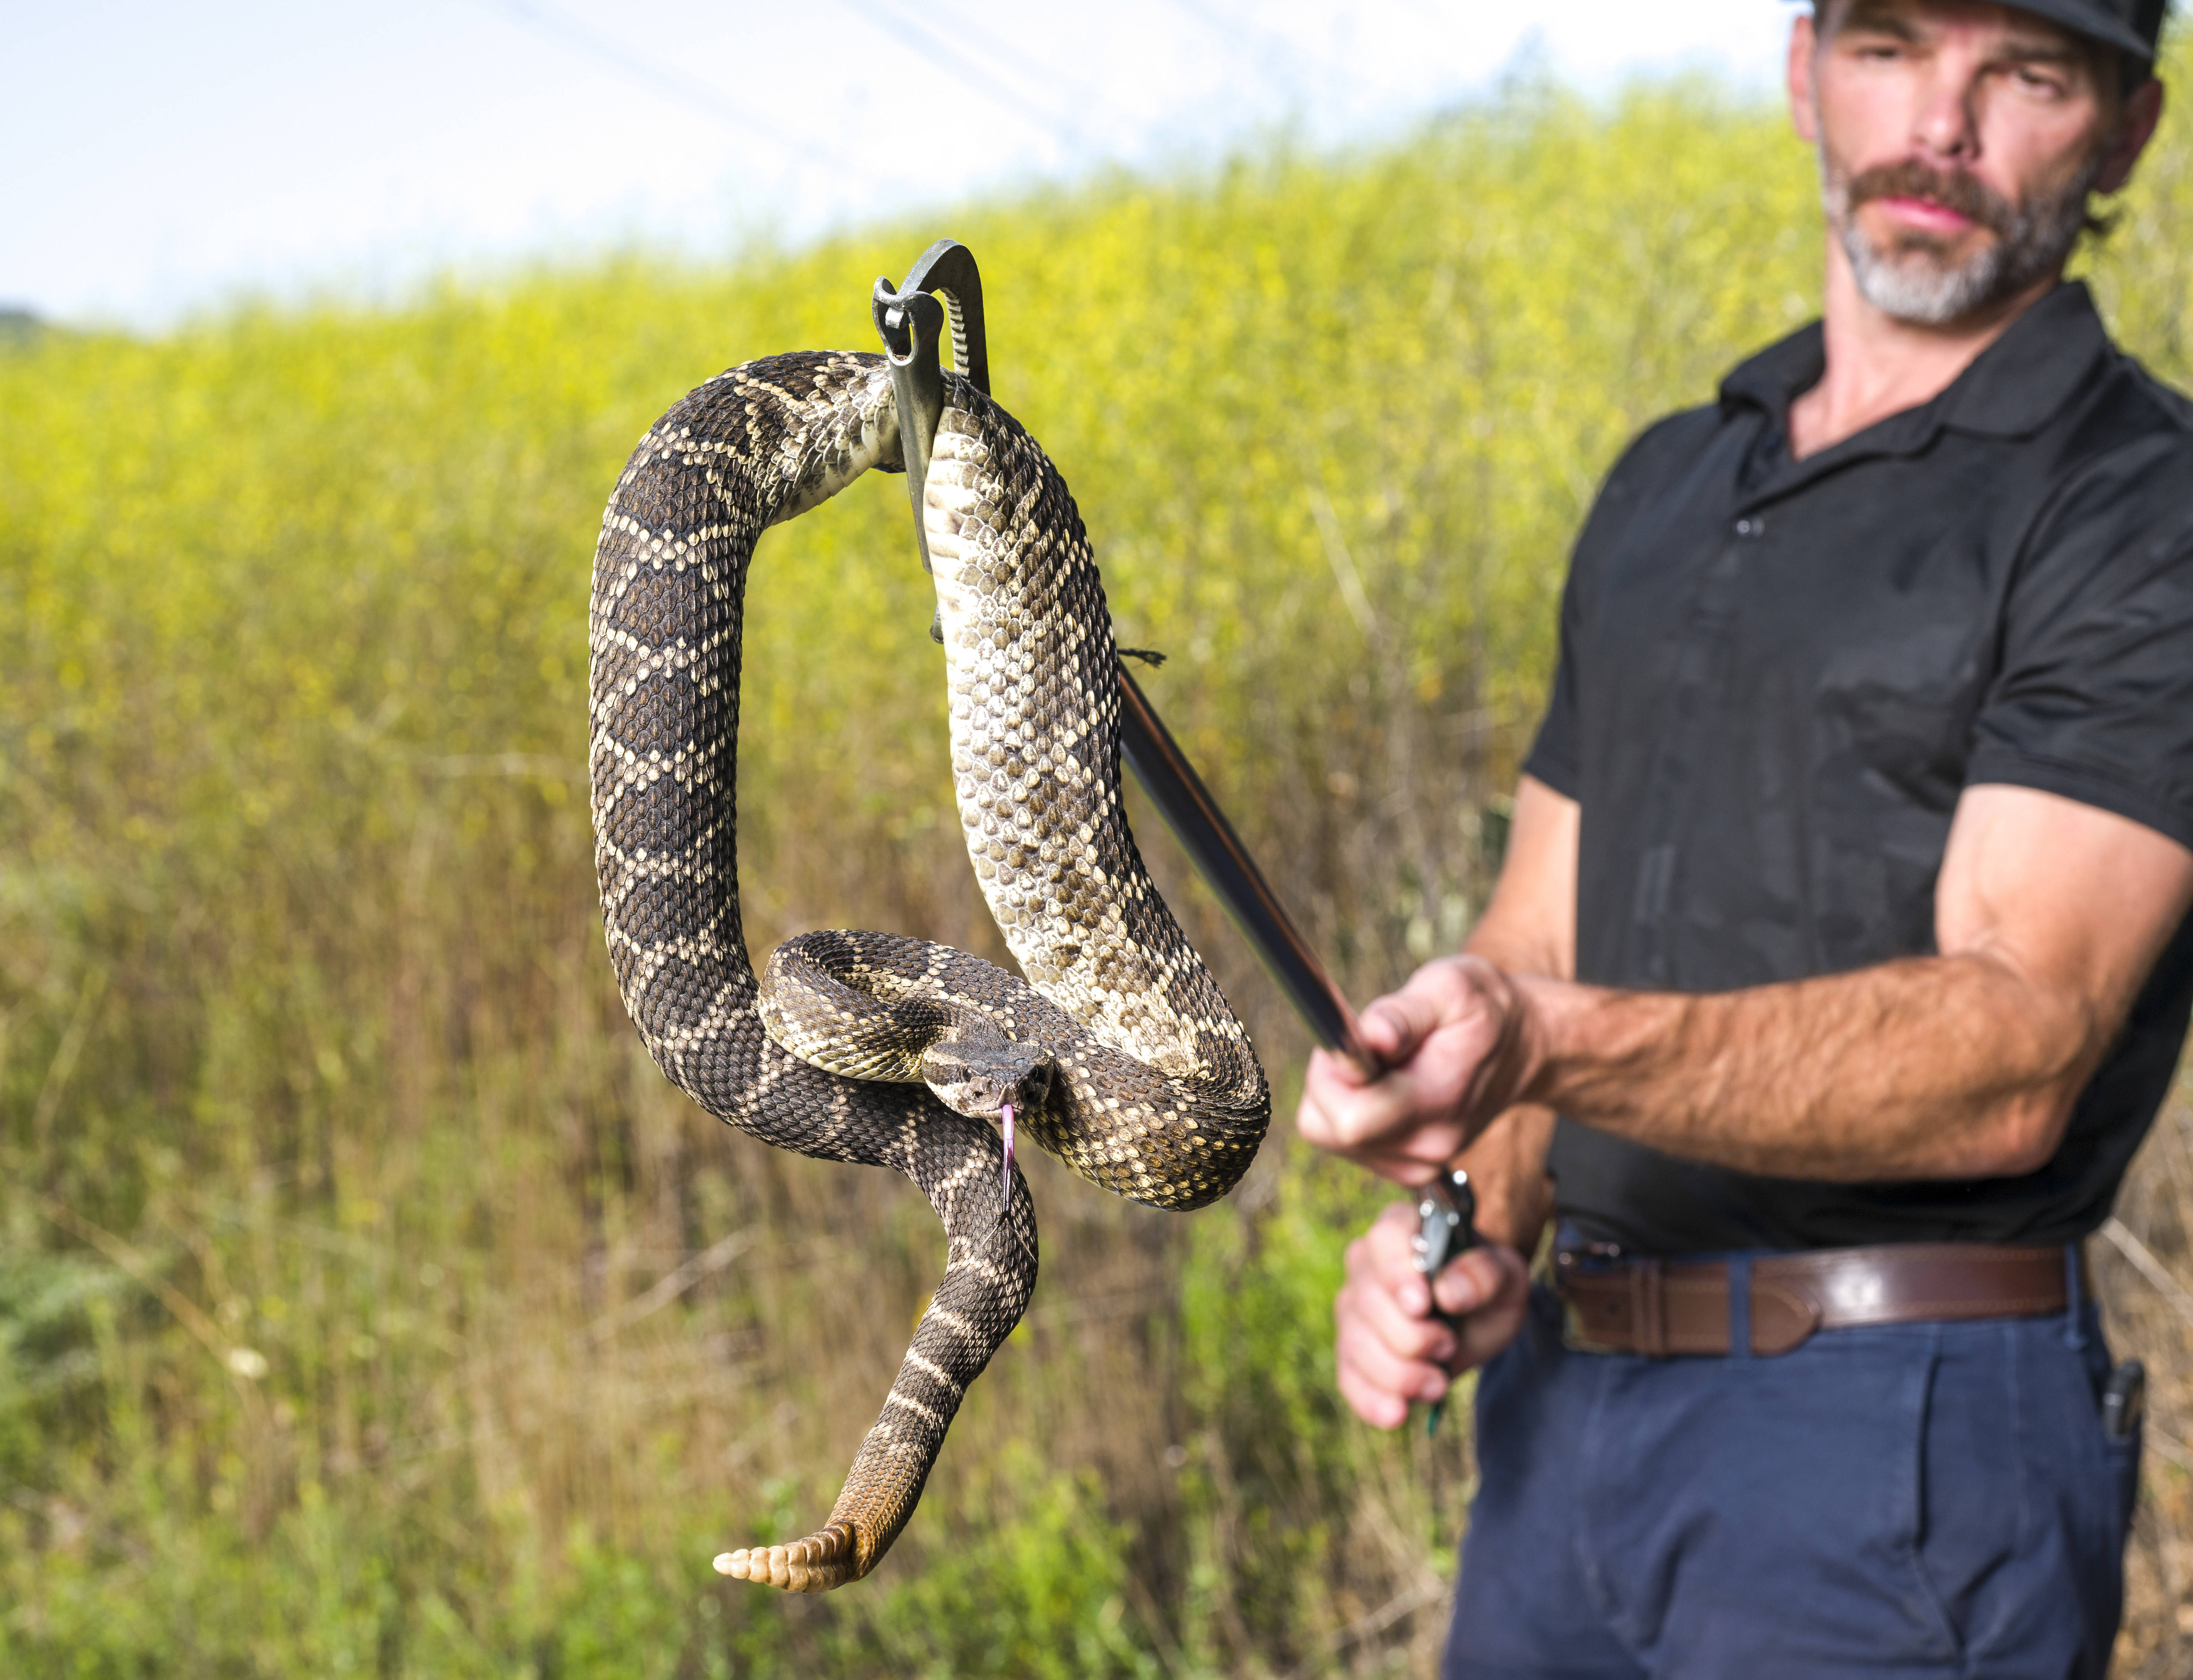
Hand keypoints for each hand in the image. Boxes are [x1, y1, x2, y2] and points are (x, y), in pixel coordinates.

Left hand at [1297, 955, 1541, 1182]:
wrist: (1524, 1047)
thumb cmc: (1483, 1010)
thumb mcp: (1450, 988)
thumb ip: (1405, 1013)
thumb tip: (1372, 1036)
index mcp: (1437, 1101)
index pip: (1350, 1119)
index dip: (1329, 1076)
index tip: (1351, 1041)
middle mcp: (1427, 1145)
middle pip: (1329, 1129)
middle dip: (1329, 1081)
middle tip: (1366, 1046)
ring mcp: (1420, 1163)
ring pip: (1331, 1135)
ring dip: (1342, 1095)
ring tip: (1386, 1064)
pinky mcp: (1409, 1167)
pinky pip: (1349, 1142)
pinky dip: (1354, 1111)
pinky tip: (1388, 1085)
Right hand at [1334, 1201, 1531, 1429]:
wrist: (1475, 1319)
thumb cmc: (1486, 1287)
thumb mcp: (1505, 1276)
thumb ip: (1485, 1274)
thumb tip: (1448, 1292)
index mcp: (1402, 1229)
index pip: (1385, 1240)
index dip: (1398, 1273)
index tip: (1422, 1304)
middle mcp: (1366, 1263)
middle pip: (1368, 1301)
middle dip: (1410, 1336)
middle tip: (1449, 1345)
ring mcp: (1353, 1308)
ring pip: (1356, 1343)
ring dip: (1399, 1373)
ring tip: (1438, 1383)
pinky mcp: (1351, 1350)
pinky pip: (1348, 1376)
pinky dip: (1371, 1399)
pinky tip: (1398, 1412)